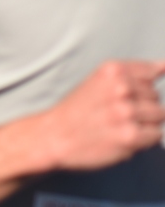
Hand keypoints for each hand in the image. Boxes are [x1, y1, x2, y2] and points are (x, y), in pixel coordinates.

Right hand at [33, 60, 164, 172]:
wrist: (52, 137)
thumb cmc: (76, 110)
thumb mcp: (100, 79)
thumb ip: (134, 71)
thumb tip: (164, 66)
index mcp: (113, 70)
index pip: (152, 72)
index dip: (139, 88)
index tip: (124, 97)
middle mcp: (121, 88)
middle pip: (156, 96)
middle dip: (142, 106)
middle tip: (115, 115)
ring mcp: (126, 112)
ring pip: (159, 115)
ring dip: (144, 123)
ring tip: (120, 127)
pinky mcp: (130, 135)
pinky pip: (156, 135)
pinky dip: (144, 139)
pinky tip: (123, 138)